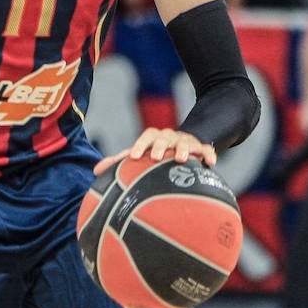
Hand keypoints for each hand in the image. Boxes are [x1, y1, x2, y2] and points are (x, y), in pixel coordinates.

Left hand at [95, 126, 215, 174]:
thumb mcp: (140, 154)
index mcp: (154, 138)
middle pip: (164, 137)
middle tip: (155, 157)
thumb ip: (120, 161)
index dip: (139, 145)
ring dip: (182, 149)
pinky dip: (209, 155)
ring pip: (185, 142)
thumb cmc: (156, 153)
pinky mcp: (201, 149)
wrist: (183, 142)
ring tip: (180, 159)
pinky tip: (210, 164)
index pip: (146, 137)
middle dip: (159, 146)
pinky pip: (207, 150)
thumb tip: (96, 170)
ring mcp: (186, 142)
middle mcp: (169, 137)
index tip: (133, 157)